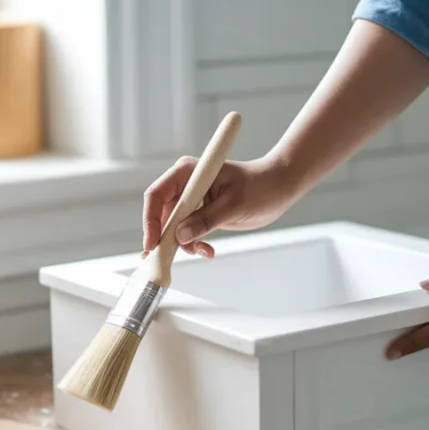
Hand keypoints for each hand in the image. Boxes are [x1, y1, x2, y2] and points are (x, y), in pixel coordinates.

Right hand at [142, 156, 295, 257]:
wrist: (278, 187)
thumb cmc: (260, 186)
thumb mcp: (234, 205)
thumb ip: (206, 220)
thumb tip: (180, 236)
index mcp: (188, 172)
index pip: (156, 195)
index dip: (150, 220)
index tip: (153, 243)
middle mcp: (185, 184)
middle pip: (160, 214)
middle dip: (166, 237)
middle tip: (169, 257)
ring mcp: (192, 199)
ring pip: (172, 227)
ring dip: (182, 244)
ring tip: (203, 251)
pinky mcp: (199, 212)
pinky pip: (186, 232)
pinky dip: (193, 244)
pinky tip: (207, 250)